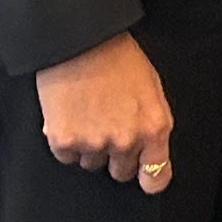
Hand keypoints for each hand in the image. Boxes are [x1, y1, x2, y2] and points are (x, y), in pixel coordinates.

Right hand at [38, 31, 175, 191]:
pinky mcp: (65, 142)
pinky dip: (66, 141)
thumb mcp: (151, 90)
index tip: (145, 177)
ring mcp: (94, 143)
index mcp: (154, 127)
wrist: (82, 42)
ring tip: (88, 114)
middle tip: (107, 127)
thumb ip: (151, 124)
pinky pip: (66, 156)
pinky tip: (70, 115)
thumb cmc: (118, 59)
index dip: (150, 178)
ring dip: (89, 147)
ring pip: (91, 164)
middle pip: (120, 172)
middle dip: (114, 156)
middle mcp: (126, 141)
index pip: (156, 177)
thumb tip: (148, 149)